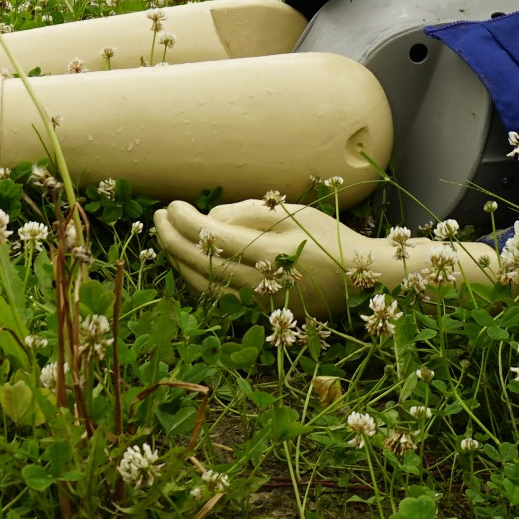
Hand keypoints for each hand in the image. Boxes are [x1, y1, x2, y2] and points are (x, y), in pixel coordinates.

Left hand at [152, 199, 371, 315]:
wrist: (359, 280)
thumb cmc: (328, 238)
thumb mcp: (292, 213)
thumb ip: (249, 213)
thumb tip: (209, 219)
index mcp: (269, 254)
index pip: (211, 237)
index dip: (184, 220)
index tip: (173, 204)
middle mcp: (258, 284)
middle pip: (200, 262)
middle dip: (172, 238)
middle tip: (159, 216)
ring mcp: (256, 303)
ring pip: (202, 284)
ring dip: (178, 259)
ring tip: (167, 235)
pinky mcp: (257, 314)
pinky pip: (215, 297)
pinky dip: (194, 278)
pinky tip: (186, 260)